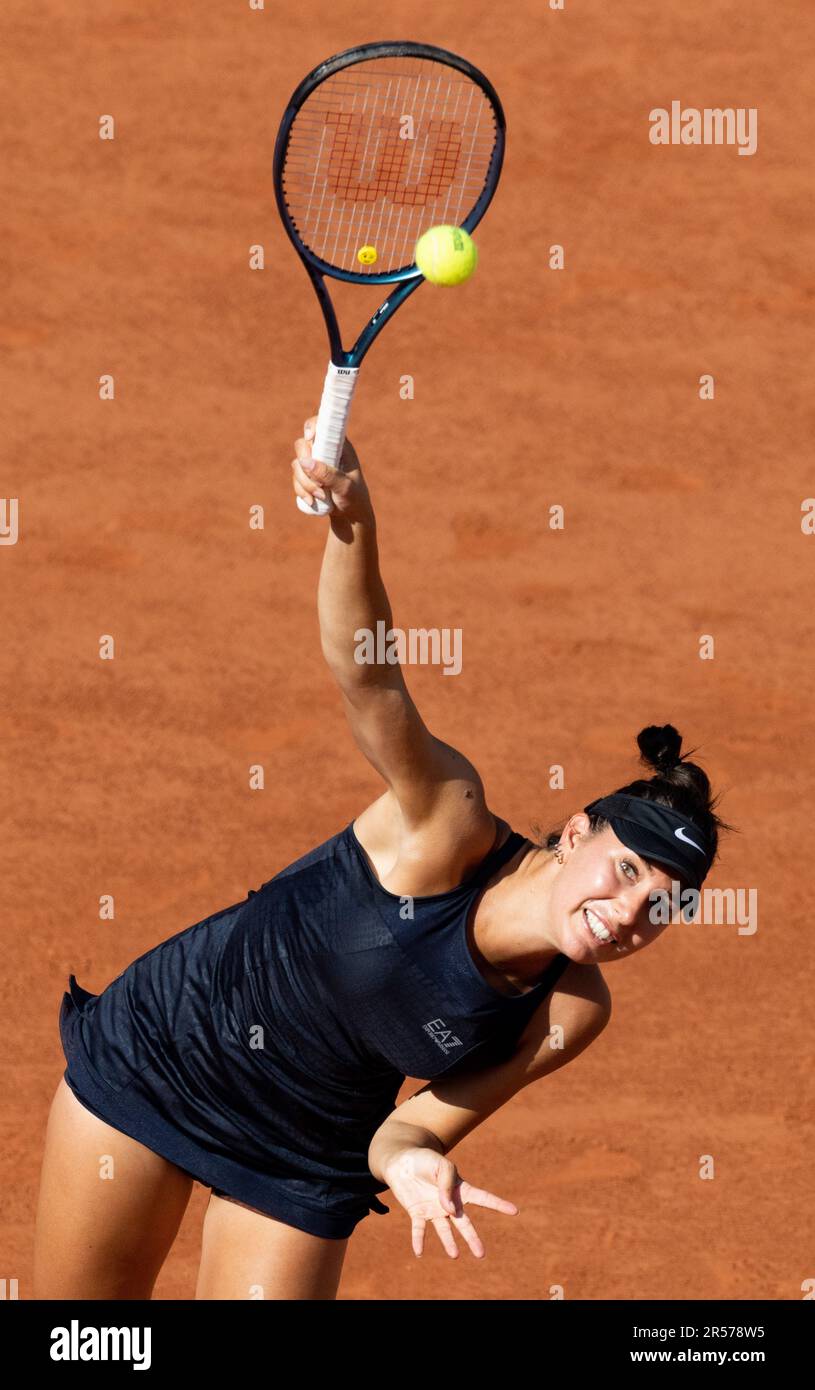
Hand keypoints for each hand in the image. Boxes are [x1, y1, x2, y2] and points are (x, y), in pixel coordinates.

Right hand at [291, 417, 371, 521]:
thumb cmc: (354, 497)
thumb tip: (305, 461)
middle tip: (318, 485)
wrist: (350, 515)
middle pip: (302, 445)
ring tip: (321, 497)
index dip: (312, 426)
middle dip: (305, 467)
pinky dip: (301, 490)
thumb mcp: (345, 487)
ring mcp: (314, 462)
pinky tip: (312, 501)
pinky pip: (295, 479)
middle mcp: (325, 450)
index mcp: (339, 445)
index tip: (309, 438)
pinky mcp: (306, 476)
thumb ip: (328, 474)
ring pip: (297, 464)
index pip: (322, 425)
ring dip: (305, 483)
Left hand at [383, 1145, 519, 1258]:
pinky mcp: (417, 1212)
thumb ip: (447, 1186)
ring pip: (444, 1230)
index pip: (482, 1197)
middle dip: (472, 1238)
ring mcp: (433, 1209)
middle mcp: (448, 1203)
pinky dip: (418, 1240)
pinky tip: (419, 1252)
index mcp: (459, 1188)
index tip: (514, 1211)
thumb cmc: (425, 1159)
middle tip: (481, 1254)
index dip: (498, 1204)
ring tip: (454, 1255)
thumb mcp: (441, 1165)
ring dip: (449, 1243)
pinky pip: (419, 1229)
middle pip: (463, 1223)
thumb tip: (450, 1211)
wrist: (401, 1159)